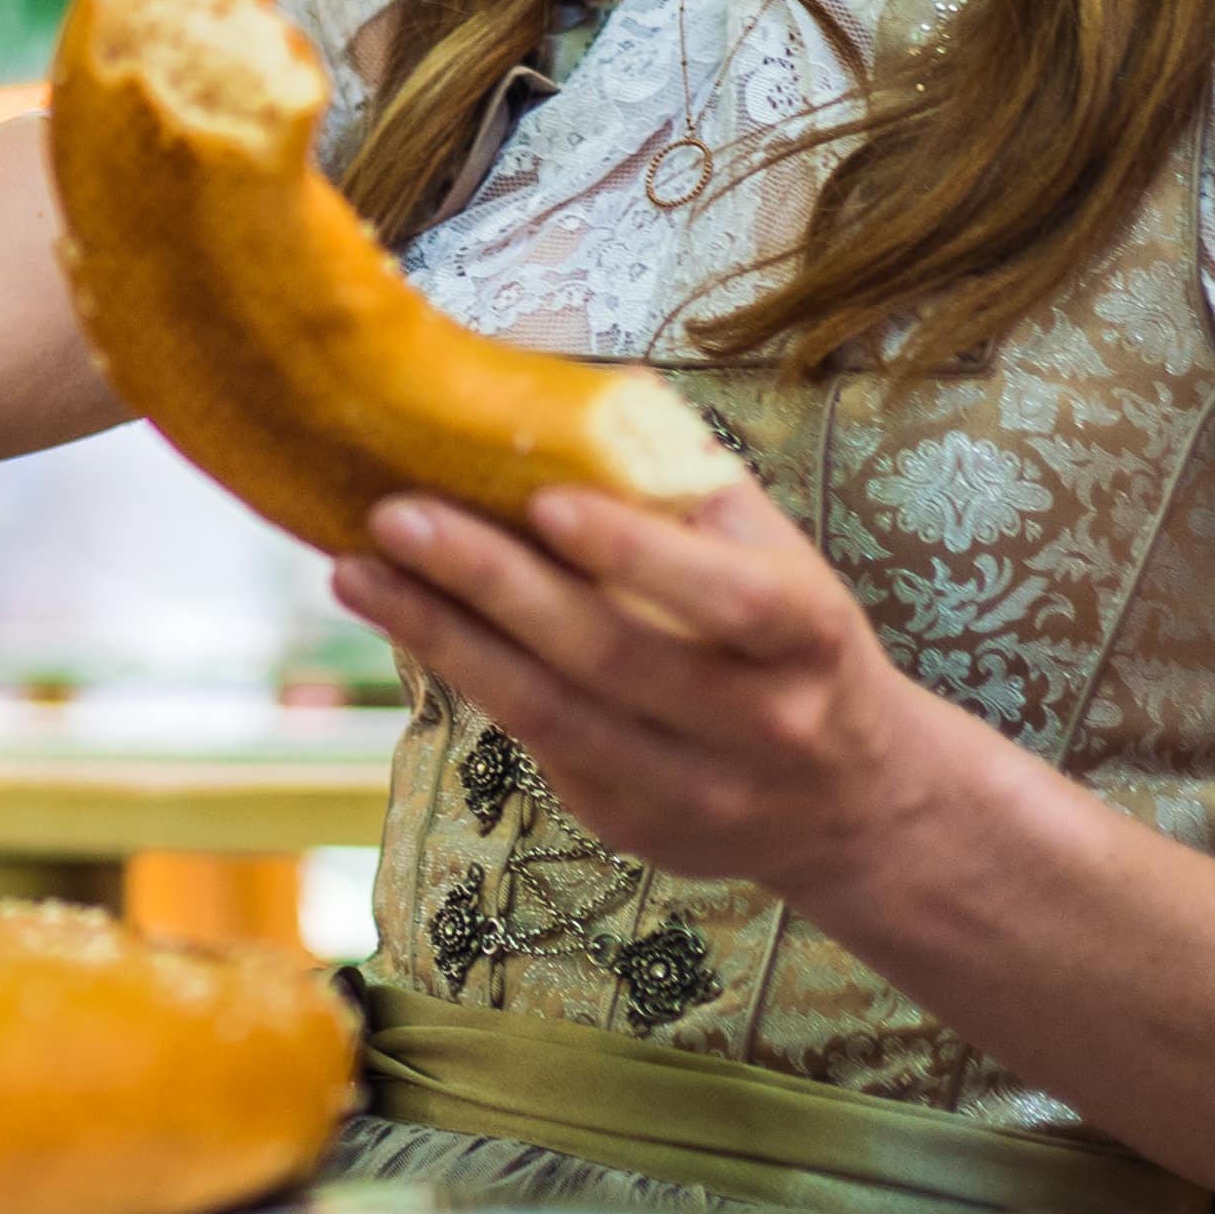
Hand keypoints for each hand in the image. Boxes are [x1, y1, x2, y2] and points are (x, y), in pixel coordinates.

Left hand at [325, 473, 996, 906]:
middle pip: (611, 656)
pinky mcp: (630, 825)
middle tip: (394, 514)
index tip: (544, 500)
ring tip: (357, 572)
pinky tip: (403, 621)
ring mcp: (691, 790)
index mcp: (808, 638)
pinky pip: (535, 744)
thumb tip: (571, 387)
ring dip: (442, 637)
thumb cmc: (793, 639)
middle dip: (491, 582)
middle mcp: (758, 725)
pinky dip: (463, 676)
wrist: (857, 799)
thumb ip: (687, 485)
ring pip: (551, 714)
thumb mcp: (781, 556)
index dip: (638, 554)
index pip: (730, 599)